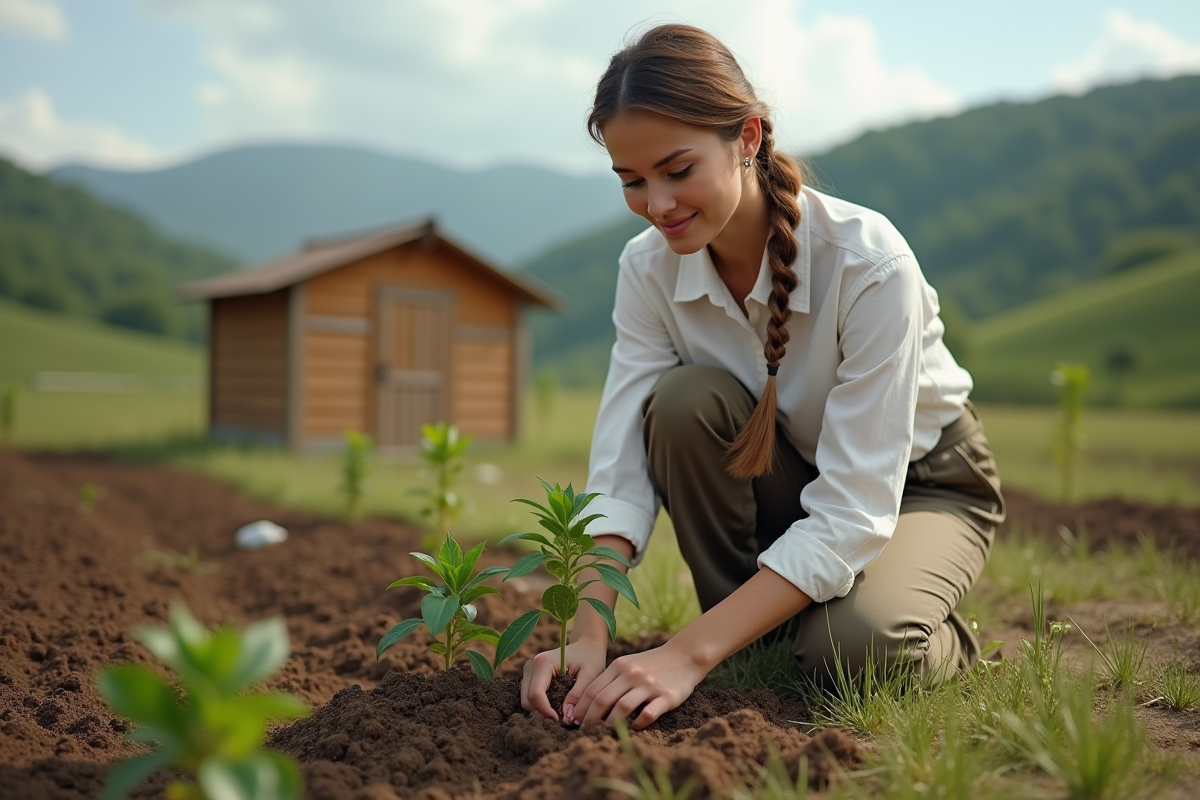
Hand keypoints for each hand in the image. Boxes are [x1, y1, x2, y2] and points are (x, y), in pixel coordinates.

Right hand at [520, 638, 607, 720]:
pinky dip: (540, 705)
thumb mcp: (590, 675)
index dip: (546, 711)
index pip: (535, 694)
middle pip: (527, 700)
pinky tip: (556, 706)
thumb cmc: (590, 658)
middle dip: (542, 713)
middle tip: (562, 719)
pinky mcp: (530, 676)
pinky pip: (529, 697)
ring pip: (526, 701)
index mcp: (543, 662)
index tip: (562, 720)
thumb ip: (578, 695)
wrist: (586, 645)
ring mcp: (528, 670)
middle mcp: (531, 665)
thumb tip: (567, 717)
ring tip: (560, 712)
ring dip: (540, 710)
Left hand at [568, 639, 707, 729]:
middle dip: (589, 719)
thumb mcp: (628, 664)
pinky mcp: (666, 696)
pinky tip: (633, 728)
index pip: (593, 689)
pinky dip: (638, 723)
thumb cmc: (651, 664)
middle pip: (603, 699)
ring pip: (622, 707)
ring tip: (605, 733)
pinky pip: (648, 714)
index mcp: (619, 666)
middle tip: (584, 731)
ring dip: (610, 724)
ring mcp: (649, 685)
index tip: (573, 720)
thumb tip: (587, 703)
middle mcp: (631, 674)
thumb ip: (610, 680)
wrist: (684, 655)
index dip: (580, 707)